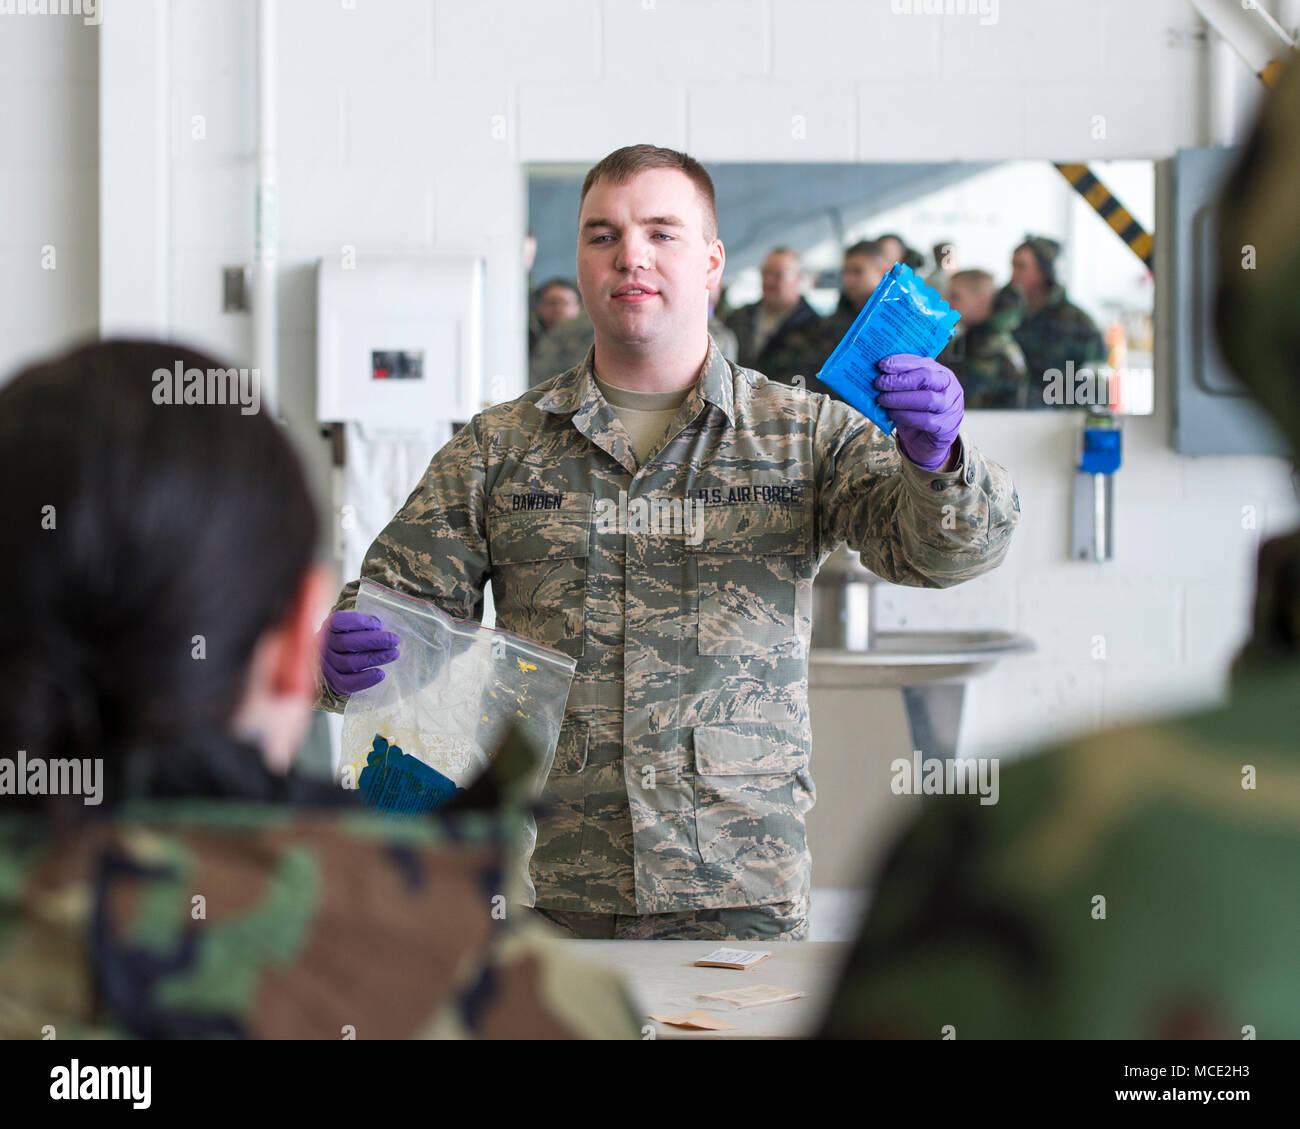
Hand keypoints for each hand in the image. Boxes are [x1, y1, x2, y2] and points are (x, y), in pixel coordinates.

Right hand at [319, 611, 399, 696]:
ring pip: (348, 663)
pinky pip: (346, 683)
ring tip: (394, 653)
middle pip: (346, 643)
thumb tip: (378, 628)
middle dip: (374, 641)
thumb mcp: (358, 625)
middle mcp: (323, 644)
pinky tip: (380, 674)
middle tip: (395, 640)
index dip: (360, 623)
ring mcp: (326, 664)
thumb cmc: (354, 635)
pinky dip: (364, 680)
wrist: (338, 657)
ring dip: (375, 658)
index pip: (338, 622)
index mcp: (329, 626)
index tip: (379, 625)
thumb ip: (367, 624)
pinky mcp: (333, 681)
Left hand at [874, 355, 962, 470]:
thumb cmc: (919, 409)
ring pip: (926, 399)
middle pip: (926, 377)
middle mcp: (949, 388)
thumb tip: (879, 372)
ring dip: (900, 399)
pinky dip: (904, 416)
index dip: (902, 362)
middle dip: (900, 379)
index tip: (882, 365)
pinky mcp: (944, 427)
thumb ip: (904, 380)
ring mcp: (949, 408)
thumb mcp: (914, 391)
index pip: (923, 363)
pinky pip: (924, 420)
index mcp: (942, 374)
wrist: (930, 438)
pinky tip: (891, 413)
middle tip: (879, 383)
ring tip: (882, 399)